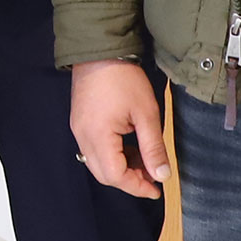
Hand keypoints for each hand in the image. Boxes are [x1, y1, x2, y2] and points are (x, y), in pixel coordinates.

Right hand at [70, 58, 168, 198]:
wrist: (99, 51)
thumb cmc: (124, 80)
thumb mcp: (146, 114)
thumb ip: (153, 147)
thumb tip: (162, 175)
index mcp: (98, 137)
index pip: (115, 176)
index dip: (137, 186)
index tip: (157, 189)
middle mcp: (83, 137)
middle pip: (103, 174)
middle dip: (129, 180)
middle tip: (152, 178)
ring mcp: (78, 130)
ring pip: (98, 163)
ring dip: (121, 168)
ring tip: (144, 161)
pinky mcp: (79, 123)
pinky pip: (94, 150)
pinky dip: (112, 155)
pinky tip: (129, 147)